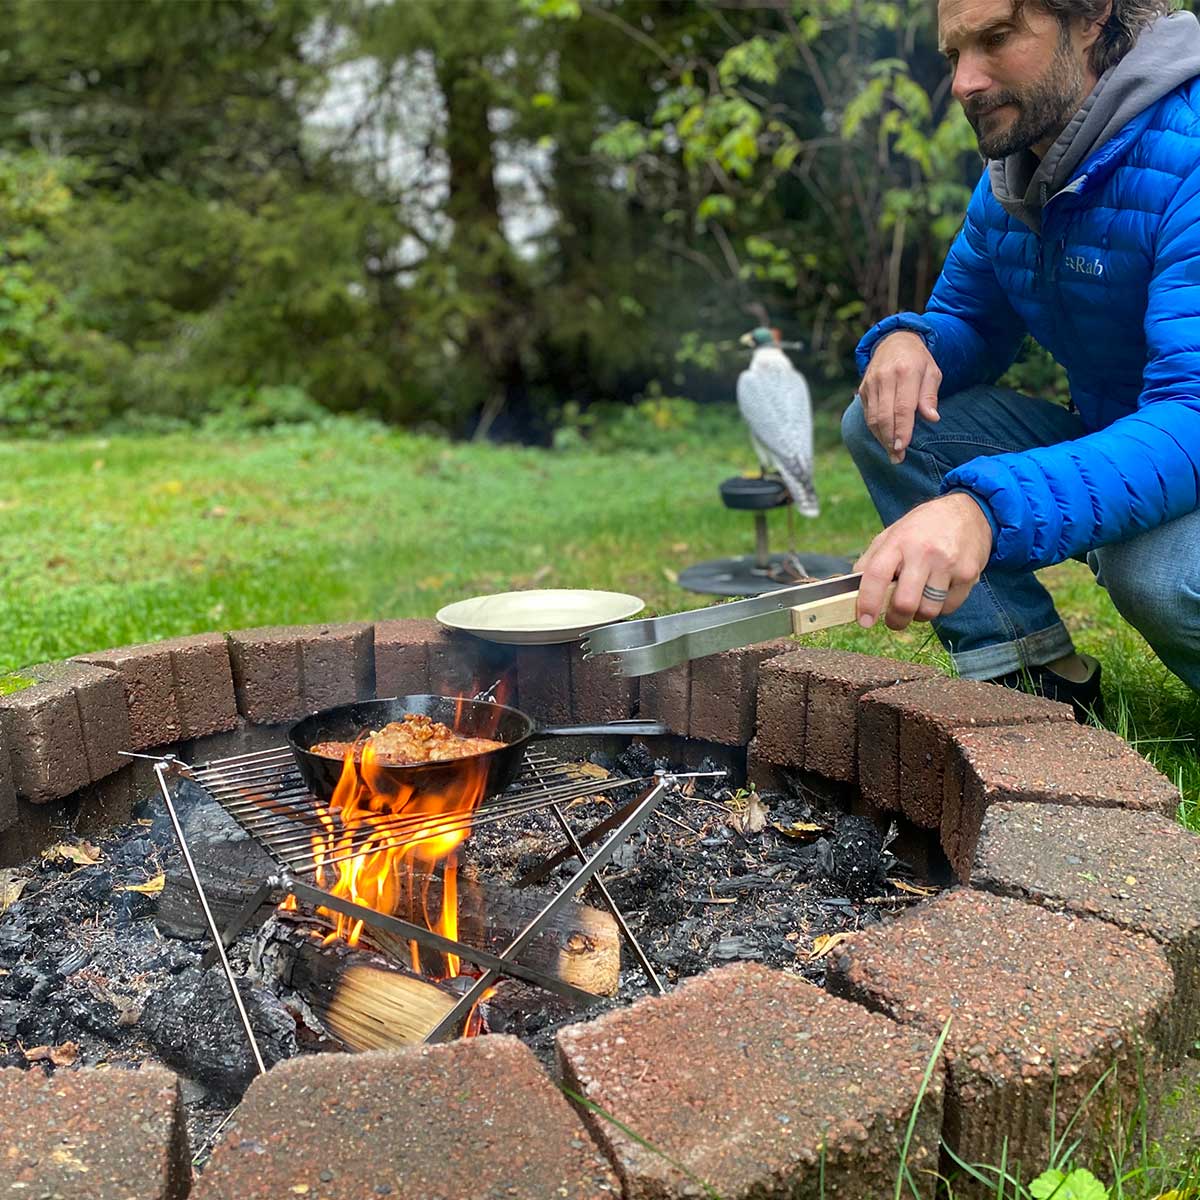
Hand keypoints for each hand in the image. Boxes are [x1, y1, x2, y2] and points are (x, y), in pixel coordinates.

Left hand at [854, 493, 992, 629]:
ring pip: (928, 611)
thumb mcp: (892, 534)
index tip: (865, 621)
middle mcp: (924, 552)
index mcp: (898, 541)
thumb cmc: (923, 528)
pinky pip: (948, 608)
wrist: (969, 511)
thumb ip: (870, 561)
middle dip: (895, 620)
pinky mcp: (969, 575)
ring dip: (919, 615)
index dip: (868, 602)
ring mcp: (949, 564)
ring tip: (918, 601)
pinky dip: (939, 608)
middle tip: (893, 620)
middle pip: (905, 603)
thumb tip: (852, 591)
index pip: (876, 575)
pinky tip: (938, 592)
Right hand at [857, 331, 941, 463]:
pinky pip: (868, 415)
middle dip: (889, 440)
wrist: (894, 341)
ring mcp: (871, 384)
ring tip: (892, 453)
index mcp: (906, 372)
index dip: (902, 430)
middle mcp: (885, 378)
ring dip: (881, 438)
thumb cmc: (918, 361)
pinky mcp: (863, 389)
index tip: (902, 447)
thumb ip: (930, 396)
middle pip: (884, 416)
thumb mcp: (932, 372)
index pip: (902, 407)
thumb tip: (932, 418)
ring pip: (873, 418)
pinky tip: (884, 439)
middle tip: (897, 458)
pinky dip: (875, 430)